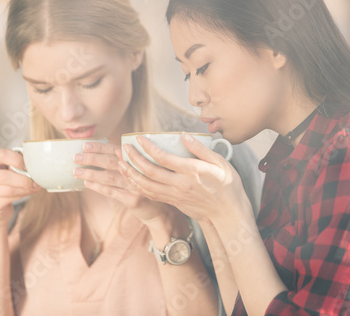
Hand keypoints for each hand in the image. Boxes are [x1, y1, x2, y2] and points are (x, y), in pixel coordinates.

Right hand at [0, 148, 40, 224]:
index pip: (2, 154)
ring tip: (33, 187)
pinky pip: (10, 199)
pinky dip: (22, 195)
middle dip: (23, 179)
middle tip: (34, 181)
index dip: (18, 160)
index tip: (28, 166)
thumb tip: (34, 168)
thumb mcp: (9, 169)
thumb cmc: (4, 183)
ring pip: (8, 189)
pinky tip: (26, 193)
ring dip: (25, 189)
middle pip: (3, 176)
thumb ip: (18, 164)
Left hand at [73, 142, 171, 223]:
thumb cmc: (145, 187)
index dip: (100, 147)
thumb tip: (97, 156)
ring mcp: (136, 185)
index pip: (115, 150)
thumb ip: (124, 162)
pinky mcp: (134, 199)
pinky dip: (99, 188)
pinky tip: (87, 183)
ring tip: (76, 171)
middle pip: (111, 162)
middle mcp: (137, 170)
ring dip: (92, 173)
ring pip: (110, 177)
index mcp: (136, 160)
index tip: (85, 145)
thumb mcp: (139, 171)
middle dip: (92, 159)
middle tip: (76, 157)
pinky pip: (113, 192)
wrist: (160, 211)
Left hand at [117, 133, 252, 222]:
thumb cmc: (227, 186)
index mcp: (192, 172)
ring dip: (130, 173)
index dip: (148, 147)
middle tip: (124, 148)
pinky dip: (137, 186)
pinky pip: (150, 194)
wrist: (227, 214)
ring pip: (146, 185)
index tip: (139, 138)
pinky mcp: (173, 202)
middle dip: (134, 159)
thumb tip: (183, 135)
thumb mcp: (221, 163)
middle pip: (150, 171)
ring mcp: (175, 195)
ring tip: (121, 162)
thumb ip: (201, 149)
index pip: (163, 158)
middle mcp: (180, 184)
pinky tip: (131, 178)